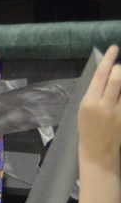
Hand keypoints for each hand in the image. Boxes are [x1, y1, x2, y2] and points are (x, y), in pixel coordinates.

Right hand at [78, 45, 120, 171]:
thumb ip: (96, 93)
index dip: (108, 59)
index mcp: (89, 101)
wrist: (98, 154)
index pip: (101, 75)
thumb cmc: (88, 130)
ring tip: (120, 78)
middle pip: (117, 78)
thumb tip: (106, 76)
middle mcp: (104, 105)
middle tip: (120, 67)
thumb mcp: (85, 110)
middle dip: (120, 69)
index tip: (114, 48)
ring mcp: (118, 112)